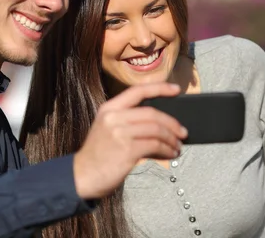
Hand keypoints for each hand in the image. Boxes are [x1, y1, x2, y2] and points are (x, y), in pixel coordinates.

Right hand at [73, 82, 187, 199]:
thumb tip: (160, 124)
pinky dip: (167, 150)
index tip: (176, 90)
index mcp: (109, 108)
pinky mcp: (127, 150)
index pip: (138, 91)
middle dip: (172, 123)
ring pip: (156, 129)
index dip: (160, 88)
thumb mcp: (108, 129)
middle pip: (152, 113)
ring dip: (171, 139)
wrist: (83, 176)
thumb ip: (128, 121)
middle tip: (182, 132)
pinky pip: (155, 146)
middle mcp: (114, 117)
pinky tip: (170, 154)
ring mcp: (120, 133)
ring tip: (177, 146)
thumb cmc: (98, 155)